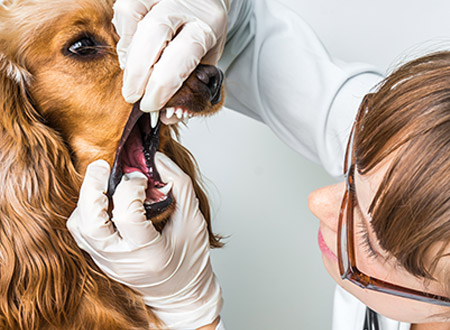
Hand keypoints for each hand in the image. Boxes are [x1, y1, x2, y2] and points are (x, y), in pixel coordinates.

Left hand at [67, 154, 222, 329]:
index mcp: (148, 252)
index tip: (143, 177)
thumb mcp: (194, 220)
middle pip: (89, 223)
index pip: (127, 216)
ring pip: (79, 227)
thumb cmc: (191, 259)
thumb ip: (179, 186)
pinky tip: (104, 201)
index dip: (132, 188)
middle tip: (102, 167)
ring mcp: (107, 262)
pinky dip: (87, 211)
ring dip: (87, 200)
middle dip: (91, 188)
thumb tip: (158, 159)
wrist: (181, 293)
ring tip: (104, 184)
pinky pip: (82, 232)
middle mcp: (121, 259)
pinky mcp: (100, 260)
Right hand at [112, 0, 229, 111]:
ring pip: (134, 16)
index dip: (162, 85)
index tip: (151, 105)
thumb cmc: (203, 34)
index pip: (182, 57)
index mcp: (207, 27)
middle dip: (139, 71)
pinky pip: (125, 9)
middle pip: (154, 34)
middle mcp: (185, 6)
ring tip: (132, 75)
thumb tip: (167, 117)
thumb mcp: (206, 64)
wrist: (205, 3)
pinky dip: (123, 35)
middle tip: (133, 96)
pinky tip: (130, 51)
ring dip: (128, 53)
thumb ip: (188, 90)